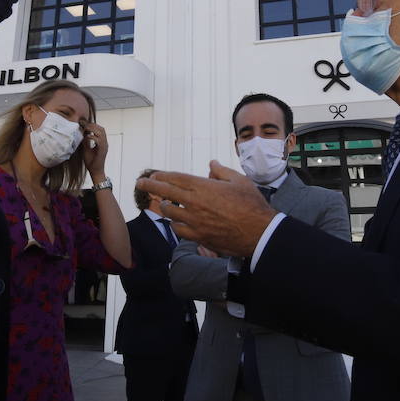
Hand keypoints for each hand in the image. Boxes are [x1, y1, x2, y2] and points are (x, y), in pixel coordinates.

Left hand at [82, 120, 108, 179]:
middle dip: (93, 125)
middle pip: (102, 129)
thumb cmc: (91, 162)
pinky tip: (87, 137)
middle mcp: (105, 143)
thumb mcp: (87, 149)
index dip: (93, 125)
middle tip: (84, 125)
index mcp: (102, 142)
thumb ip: (86, 142)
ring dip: (93, 129)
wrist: (95, 171)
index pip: (100, 130)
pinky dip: (92, 137)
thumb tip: (82, 135)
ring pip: (101, 133)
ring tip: (85, 129)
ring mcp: (104, 146)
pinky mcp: (102, 150)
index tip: (84, 123)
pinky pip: (99, 140)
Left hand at [136, 162, 272, 257]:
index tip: (153, 175)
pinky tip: (177, 221)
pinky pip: (178, 229)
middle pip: (165, 193)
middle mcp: (195, 203)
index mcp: (204, 187)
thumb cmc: (252, 205)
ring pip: (169, 212)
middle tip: (140, 183)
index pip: (175, 179)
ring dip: (165, 206)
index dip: (161, 176)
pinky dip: (175, 223)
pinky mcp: (198, 236)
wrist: (259, 233)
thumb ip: (221, 171)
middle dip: (150, 186)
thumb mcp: (239, 180)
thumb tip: (211, 164)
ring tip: (164, 204)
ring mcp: (195, 221)